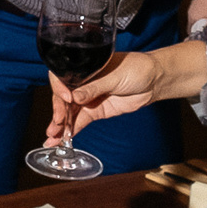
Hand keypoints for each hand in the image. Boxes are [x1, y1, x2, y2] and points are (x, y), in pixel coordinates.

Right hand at [44, 49, 172, 146]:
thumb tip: (75, 98)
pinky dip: (71, 129)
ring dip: (60, 124)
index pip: (62, 77)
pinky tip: (61, 138)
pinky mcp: (96, 111)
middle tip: (58, 123)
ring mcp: (88, 98)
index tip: (66, 98)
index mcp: (83, 68)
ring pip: (69, 111)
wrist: (154, 81)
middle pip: (63, 97)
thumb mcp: (115, 76)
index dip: (59, 88)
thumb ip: (94, 87)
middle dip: (58, 111)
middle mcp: (82, 83)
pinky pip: (80, 121)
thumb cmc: (136, 68)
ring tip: (52, 137)